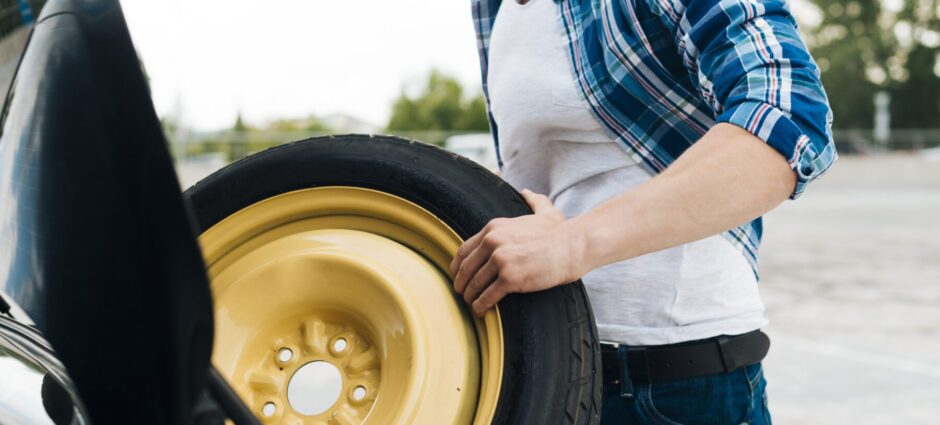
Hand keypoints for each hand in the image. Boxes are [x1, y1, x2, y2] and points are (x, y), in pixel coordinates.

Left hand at [449, 189, 585, 316]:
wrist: (574, 246)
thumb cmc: (560, 232)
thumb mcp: (544, 211)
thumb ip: (533, 201)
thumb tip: (527, 193)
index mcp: (494, 227)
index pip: (465, 249)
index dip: (458, 266)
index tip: (458, 276)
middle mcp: (493, 241)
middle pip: (465, 268)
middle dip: (461, 284)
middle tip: (462, 294)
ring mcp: (500, 260)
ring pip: (474, 284)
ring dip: (470, 297)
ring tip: (472, 305)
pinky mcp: (510, 278)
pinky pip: (487, 296)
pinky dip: (480, 306)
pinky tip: (481, 311)